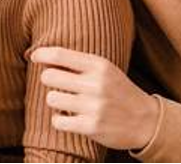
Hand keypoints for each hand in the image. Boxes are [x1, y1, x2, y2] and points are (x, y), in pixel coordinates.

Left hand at [32, 47, 159, 150]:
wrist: (146, 121)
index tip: (33, 57)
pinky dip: (60, 120)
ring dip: (55, 101)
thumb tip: (42, 56)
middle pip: (49, 76)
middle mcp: (96, 84)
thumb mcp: (105, 70)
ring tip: (67, 103)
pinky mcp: (91, 127)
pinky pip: (58, 121)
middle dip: (49, 80)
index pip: (60, 54)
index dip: (41, 54)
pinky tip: (69, 118)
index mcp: (99, 66)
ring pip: (51, 98)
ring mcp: (94, 106)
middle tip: (58, 85)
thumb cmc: (118, 91)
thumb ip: (78, 63)